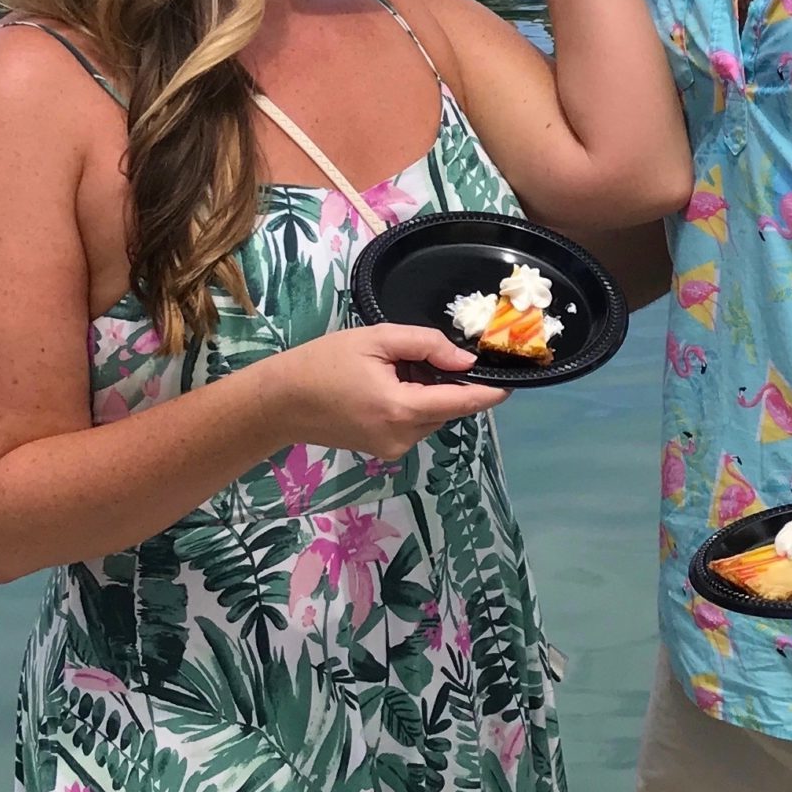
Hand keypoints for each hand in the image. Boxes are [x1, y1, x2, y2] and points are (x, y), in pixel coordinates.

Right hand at [265, 324, 507, 460]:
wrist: (279, 402)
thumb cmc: (323, 363)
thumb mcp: (377, 339)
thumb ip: (427, 346)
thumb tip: (466, 362)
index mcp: (402, 409)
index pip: (462, 403)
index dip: (490, 393)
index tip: (513, 380)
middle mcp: (402, 437)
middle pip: (448, 409)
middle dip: (448, 383)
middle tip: (423, 355)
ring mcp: (391, 449)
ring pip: (432, 417)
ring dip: (429, 393)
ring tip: (395, 368)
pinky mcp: (382, 451)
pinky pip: (413, 424)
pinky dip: (413, 404)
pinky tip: (387, 385)